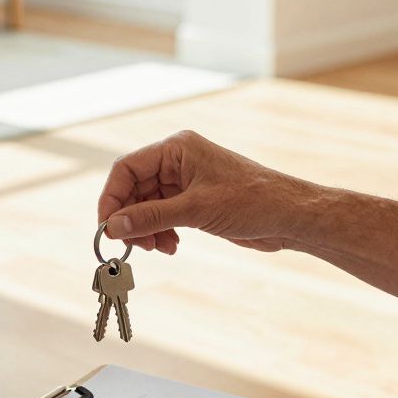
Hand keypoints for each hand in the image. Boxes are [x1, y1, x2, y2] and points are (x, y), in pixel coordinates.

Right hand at [99, 130, 307, 253]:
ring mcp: (186, 182)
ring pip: (146, 205)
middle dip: (131, 219)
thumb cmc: (252, 201)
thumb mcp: (196, 210)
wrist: (289, 216)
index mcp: (176, 148)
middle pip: (134, 189)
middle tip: (134, 245)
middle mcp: (178, 161)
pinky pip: (163, 216)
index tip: (108, 227)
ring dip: (146, 229)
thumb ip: (151, 217)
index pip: (126, 168)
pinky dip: (161, 232)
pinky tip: (171, 246)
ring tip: (158, 248)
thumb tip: (113, 227)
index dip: (112, 198)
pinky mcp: (194, 202)